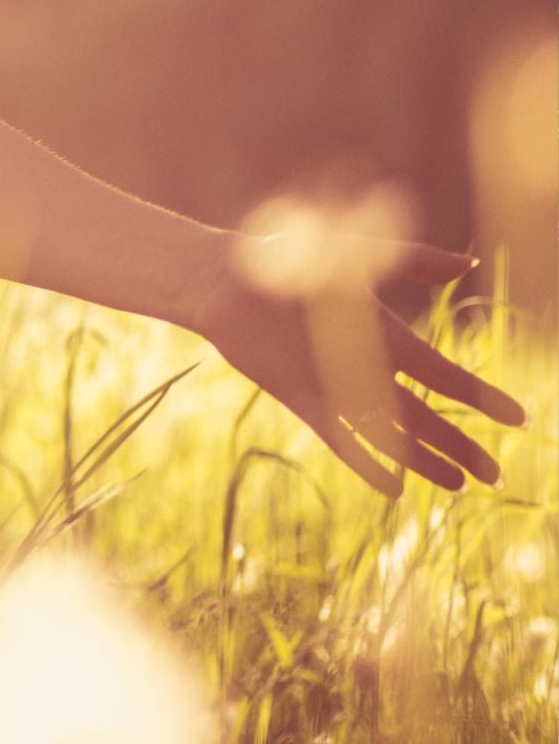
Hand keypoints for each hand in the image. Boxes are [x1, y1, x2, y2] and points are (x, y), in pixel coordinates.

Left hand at [181, 232, 528, 494]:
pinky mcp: (300, 399)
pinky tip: (394, 487)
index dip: (483, 397)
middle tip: (496, 476)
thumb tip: (467, 265)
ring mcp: (333, 387)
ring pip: (389, 434)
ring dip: (423, 460)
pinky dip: (367, 462)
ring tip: (458, 487)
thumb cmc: (287, 256)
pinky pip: (340, 438)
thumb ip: (412, 261)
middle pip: (425, 417)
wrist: (221, 277)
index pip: (447, 377)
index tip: (521, 418)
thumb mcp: (357, 256)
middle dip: (461, 445)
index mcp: (387, 336)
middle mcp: (365, 367)